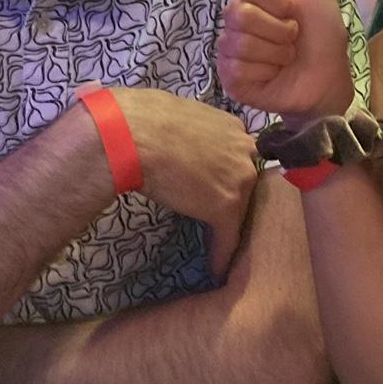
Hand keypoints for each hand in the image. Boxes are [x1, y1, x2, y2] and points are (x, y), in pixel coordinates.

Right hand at [114, 88, 259, 281]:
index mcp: (234, 126)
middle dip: (233, 197)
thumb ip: (197, 130)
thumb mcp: (183, 115)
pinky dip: (221, 255)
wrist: (136, 134)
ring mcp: (240, 180)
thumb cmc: (147, 119)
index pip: (239, 156)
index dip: (227, 172)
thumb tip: (183, 136)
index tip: (217, 185)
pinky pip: (228, 238)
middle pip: (246, 181)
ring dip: (229, 227)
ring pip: (240, 211)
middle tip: (218, 212)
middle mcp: (245, 151)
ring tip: (220, 244)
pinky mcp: (226, 207)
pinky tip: (215, 269)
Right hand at [217, 0, 354, 126]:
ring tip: (285, 59)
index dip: (279, 2)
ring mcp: (230, 50)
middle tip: (292, 39)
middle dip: (278, 30)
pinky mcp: (230, 78)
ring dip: (274, 54)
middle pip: (240, 14)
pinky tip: (274, 75)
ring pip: (241, 44)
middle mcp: (237, 21)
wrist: (329, 79)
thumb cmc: (322, 33)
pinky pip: (237, 69)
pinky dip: (264, 73)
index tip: (295, 13)